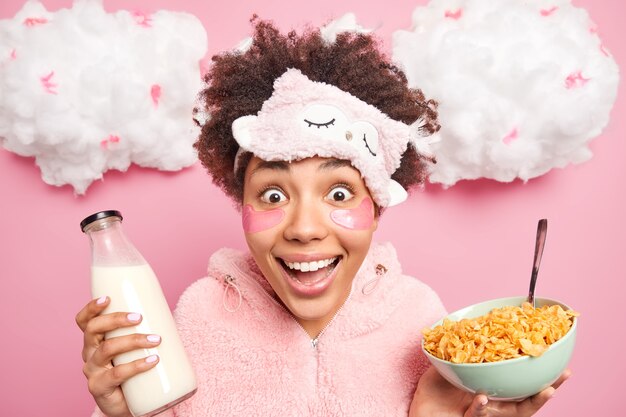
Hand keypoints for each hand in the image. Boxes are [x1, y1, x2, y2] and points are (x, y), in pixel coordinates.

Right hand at [75, 297, 160, 416]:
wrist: (130, 405)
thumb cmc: (134, 370)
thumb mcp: (134, 348)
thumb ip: (143, 331)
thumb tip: (168, 312)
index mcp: (94, 340)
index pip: (84, 322)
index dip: (91, 308)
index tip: (107, 298)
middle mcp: (89, 353)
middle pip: (93, 330)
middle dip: (116, 319)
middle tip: (139, 317)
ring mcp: (92, 371)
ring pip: (107, 348)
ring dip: (133, 340)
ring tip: (155, 339)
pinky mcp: (100, 387)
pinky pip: (117, 374)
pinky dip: (137, 365)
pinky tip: (153, 361)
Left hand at [409, 366, 570, 416]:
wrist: (419, 415)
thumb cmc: (434, 394)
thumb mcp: (447, 366)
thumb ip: (459, 350)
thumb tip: (467, 324)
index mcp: (493, 392)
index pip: (522, 384)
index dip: (540, 374)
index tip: (559, 360)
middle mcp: (494, 406)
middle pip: (528, 400)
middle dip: (549, 388)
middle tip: (564, 375)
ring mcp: (485, 415)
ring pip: (514, 413)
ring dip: (532, 402)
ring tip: (546, 391)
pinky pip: (478, 415)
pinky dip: (481, 407)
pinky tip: (483, 397)